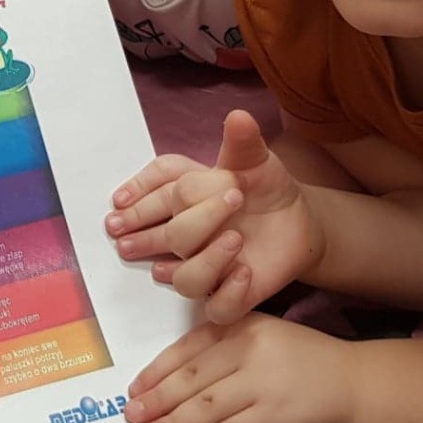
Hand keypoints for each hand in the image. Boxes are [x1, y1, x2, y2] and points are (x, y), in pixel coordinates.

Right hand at [107, 111, 322, 322]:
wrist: (300, 225)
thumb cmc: (266, 190)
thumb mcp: (258, 162)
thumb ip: (243, 144)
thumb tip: (238, 116)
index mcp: (186, 198)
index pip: (157, 193)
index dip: (140, 195)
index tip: (122, 201)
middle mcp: (188, 236)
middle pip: (171, 235)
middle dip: (180, 226)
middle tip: (222, 204)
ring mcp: (206, 267)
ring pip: (186, 278)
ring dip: (207, 257)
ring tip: (235, 238)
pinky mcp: (230, 295)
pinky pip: (219, 306)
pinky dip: (229, 292)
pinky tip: (244, 272)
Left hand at [125, 314, 352, 422]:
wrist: (352, 383)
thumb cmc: (301, 360)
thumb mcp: (263, 334)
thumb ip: (222, 346)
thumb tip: (169, 378)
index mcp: (243, 325)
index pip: (188, 348)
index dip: (156, 372)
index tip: (135, 388)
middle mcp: (251, 350)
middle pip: (191, 380)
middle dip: (156, 401)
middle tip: (132, 416)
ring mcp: (263, 385)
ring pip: (204, 408)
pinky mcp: (274, 418)